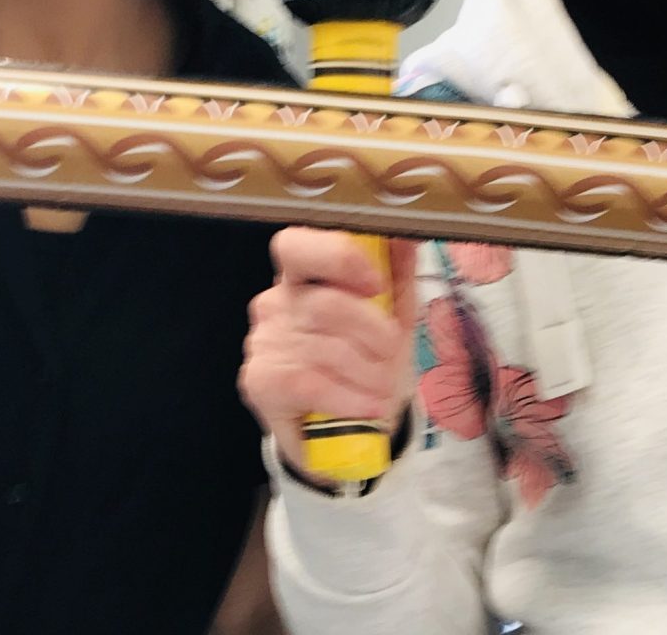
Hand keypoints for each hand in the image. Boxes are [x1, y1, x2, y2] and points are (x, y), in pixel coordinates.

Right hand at [238, 229, 418, 478]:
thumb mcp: (391, 318)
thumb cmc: (365, 363)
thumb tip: (406, 235)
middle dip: (374, 334)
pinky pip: (313, 384)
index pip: (296, 246)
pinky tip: (368, 407)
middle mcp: (276, 303)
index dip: (336, 256)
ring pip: (327, 350)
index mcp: (304, 277)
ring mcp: (264, 342)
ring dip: (370, 375)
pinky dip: (351, 399)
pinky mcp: (259, 381)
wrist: (341, 431)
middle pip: (327, 305)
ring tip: (383, 390)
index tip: (374, 284)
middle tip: (391, 356)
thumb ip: (397, 276)